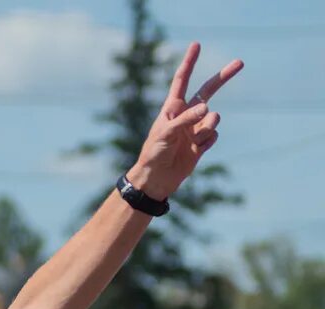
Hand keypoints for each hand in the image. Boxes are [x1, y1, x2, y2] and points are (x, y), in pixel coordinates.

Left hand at [127, 43, 242, 199]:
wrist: (156, 178)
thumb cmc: (154, 152)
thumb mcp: (165, 133)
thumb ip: (185, 119)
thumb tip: (208, 108)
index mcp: (172, 108)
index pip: (182, 81)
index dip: (189, 63)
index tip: (196, 45)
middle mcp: (186, 115)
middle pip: (208, 91)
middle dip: (223, 78)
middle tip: (241, 62)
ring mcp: (195, 129)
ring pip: (214, 119)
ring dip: (209, 126)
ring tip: (195, 137)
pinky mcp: (201, 144)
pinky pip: (213, 136)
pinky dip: (207, 142)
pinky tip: (196, 150)